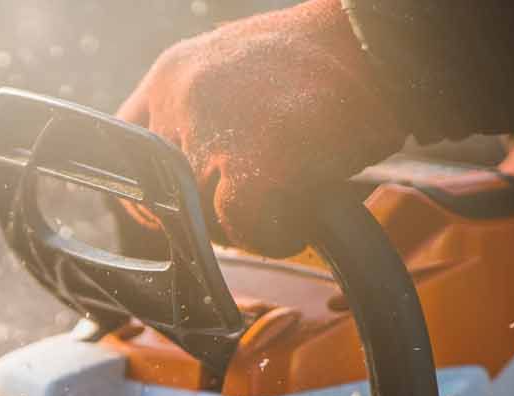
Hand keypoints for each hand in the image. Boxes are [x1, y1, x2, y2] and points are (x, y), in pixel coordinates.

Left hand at [117, 0, 406, 256]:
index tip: (169, 209)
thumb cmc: (327, 66)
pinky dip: (278, 233)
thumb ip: (204, 117)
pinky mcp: (253, 167)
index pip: (127, 145)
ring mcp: (213, 133)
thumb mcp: (243, 72)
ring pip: (208, 218)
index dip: (149, 188)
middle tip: (260, 193)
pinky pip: (248, 232)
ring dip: (249, 221)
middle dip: (211, 210)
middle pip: (170, 195)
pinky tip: (303, 208)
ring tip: (293, 185)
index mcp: (173, 73)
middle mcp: (182, 100)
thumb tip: (184, 188)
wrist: (386, 45)